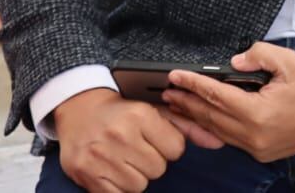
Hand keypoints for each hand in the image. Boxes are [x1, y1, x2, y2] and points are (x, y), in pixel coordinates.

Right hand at [51, 88, 186, 192]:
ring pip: (139, 185)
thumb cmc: (120, 112)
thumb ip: (184, 126)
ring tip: (124, 160)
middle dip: (152, 162)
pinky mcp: (86, 173)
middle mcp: (120, 134)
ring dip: (135, 176)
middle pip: (158, 169)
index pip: (176, 149)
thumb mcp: (152, 110)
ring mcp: (101, 156)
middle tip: (137, 150)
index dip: (169, 147)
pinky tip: (113, 171)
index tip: (156, 141)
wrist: (79, 108)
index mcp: (140, 115)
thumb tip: (214, 140)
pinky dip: (118, 187)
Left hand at [161, 42, 294, 161]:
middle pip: (211, 117)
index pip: (217, 95)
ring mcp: (258, 148)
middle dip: (186, 103)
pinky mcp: (262, 153)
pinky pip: (230, 140)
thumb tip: (232, 63)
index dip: (193, 84)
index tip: (174, 75)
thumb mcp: (288, 60)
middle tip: (166, 91)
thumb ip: (257, 55)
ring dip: (195, 118)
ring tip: (175, 105)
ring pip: (217, 132)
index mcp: (260, 112)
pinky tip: (199, 121)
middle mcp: (255, 135)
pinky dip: (212, 130)